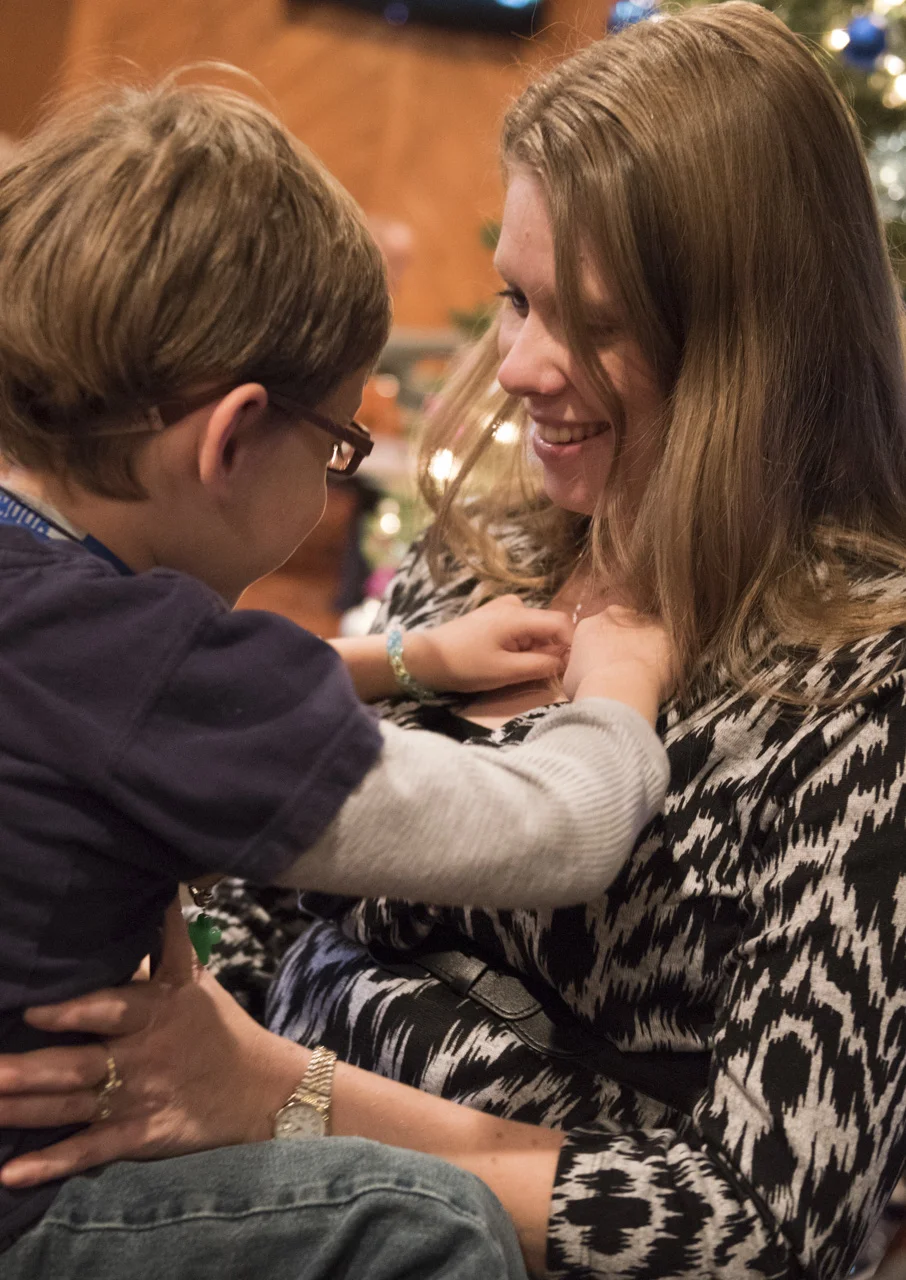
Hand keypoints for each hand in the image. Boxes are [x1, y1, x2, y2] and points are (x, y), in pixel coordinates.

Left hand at [0, 902, 307, 1187]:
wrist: (262, 1088)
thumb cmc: (217, 1025)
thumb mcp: (194, 979)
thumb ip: (166, 942)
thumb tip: (163, 887)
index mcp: (153, 1012)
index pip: (110, 1009)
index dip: (73, 1011)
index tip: (32, 1010)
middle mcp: (139, 1058)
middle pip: (78, 1065)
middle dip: (29, 1070)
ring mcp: (137, 1101)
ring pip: (71, 1107)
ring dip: (24, 1110)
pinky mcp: (139, 1137)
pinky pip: (90, 1151)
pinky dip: (52, 1164)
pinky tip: (11, 1173)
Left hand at [405, 595, 573, 692]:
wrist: (425, 658)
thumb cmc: (464, 665)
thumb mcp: (505, 671)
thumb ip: (540, 665)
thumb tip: (565, 661)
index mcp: (517, 615)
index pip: (561, 623)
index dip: (571, 646)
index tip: (569, 669)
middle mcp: (514, 605)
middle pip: (549, 627)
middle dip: (551, 651)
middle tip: (540, 675)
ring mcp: (503, 608)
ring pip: (536, 630)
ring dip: (536, 650)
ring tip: (519, 670)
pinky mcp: (494, 617)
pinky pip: (521, 629)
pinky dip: (523, 646)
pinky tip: (508, 661)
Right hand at [562, 607, 673, 722]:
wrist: (618, 690)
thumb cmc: (592, 689)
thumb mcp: (570, 678)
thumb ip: (579, 668)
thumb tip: (581, 675)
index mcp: (588, 625)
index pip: (597, 631)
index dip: (604, 649)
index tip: (608, 664)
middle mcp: (613, 616)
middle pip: (622, 625)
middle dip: (626, 642)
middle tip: (628, 668)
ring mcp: (640, 621)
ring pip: (646, 631)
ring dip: (647, 647)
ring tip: (646, 673)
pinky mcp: (662, 631)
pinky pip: (667, 641)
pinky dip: (667, 655)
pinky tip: (662, 673)